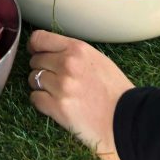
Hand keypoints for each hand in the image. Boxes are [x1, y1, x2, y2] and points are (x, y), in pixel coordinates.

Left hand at [27, 30, 133, 159]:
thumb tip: (50, 51)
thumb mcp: (96, 59)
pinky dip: (41, 101)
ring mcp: (61, 86)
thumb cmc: (115, 90)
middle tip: (53, 78)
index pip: (39, 39)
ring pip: (33, 79)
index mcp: (77, 49)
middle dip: (41, 68)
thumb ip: (73, 52)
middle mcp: (66, 64)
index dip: (35, 46)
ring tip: (56, 92)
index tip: (36, 52)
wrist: (127, 120)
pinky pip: (35, 98)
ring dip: (41, 85)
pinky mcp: (58, 108)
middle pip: (35, 60)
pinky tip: (53, 104)